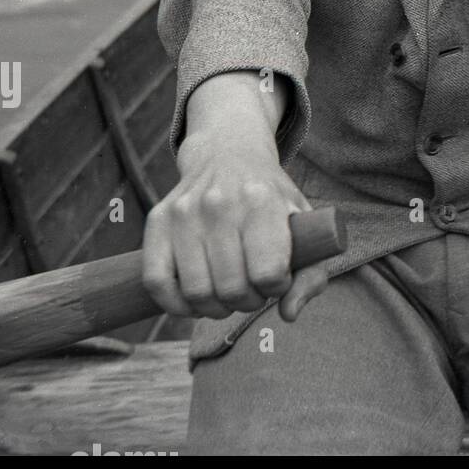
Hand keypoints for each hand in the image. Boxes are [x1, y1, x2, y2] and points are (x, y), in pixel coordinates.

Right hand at [142, 130, 328, 322]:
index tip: (278, 276)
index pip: (268, 273)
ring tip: (228, 293)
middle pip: (232, 288)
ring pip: (196, 292)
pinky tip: (195, 299)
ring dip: (215, 307)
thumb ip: (310, 273)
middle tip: (252, 289)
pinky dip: (176, 304)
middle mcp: (220, 203)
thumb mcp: (303, 223)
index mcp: (262, 201)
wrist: (228, 154)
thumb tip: (289, 314)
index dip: (277, 286)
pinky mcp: (157, 221)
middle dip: (248, 300)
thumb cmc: (270, 198)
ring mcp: (184, 211)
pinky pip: (157, 282)